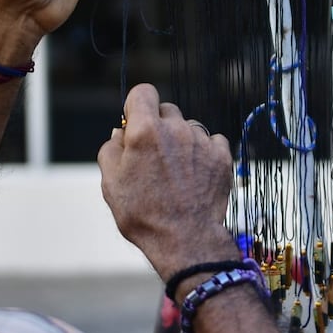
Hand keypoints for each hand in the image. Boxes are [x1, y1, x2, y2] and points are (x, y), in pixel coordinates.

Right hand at [97, 84, 238, 280]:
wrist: (185, 239)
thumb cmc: (143, 214)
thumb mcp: (111, 183)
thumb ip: (111, 149)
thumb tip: (120, 133)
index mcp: (145, 131)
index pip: (143, 92)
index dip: (136, 106)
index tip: (135, 123)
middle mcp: (176, 129)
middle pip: (166, 110)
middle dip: (158, 126)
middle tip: (153, 156)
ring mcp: (201, 141)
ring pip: (188, 127)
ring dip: (181, 141)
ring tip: (175, 172)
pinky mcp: (221, 156)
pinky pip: (211, 141)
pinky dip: (203, 152)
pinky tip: (195, 174)